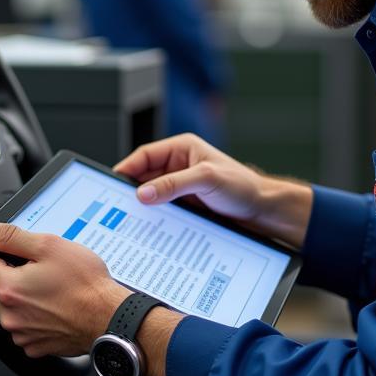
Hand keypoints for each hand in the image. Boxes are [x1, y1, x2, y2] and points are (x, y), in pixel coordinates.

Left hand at [0, 219, 129, 357]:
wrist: (109, 318)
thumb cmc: (86, 284)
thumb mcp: (49, 246)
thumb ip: (11, 237)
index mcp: (8, 289)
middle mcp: (9, 316)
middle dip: (2, 269)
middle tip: (30, 261)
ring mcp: (21, 334)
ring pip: (5, 306)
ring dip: (16, 292)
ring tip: (45, 282)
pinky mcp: (34, 345)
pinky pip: (21, 324)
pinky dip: (29, 312)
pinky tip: (50, 302)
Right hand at [115, 134, 312, 249]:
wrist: (262, 211)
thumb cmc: (242, 187)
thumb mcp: (206, 180)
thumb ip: (173, 184)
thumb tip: (143, 193)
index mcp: (182, 149)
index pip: (145, 155)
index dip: (127, 168)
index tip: (112, 182)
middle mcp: (179, 165)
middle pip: (145, 176)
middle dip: (132, 190)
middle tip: (117, 205)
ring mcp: (181, 186)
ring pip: (153, 194)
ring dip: (144, 206)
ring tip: (130, 218)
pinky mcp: (185, 204)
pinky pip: (163, 209)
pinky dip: (155, 217)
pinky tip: (149, 227)